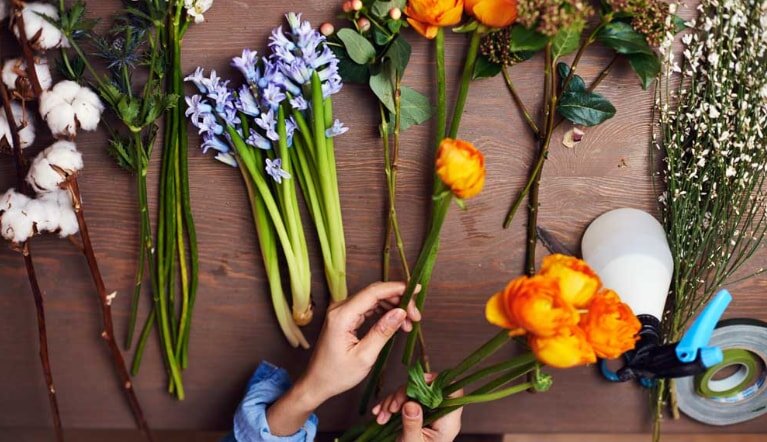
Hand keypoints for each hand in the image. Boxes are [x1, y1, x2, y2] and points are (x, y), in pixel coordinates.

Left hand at [299, 281, 420, 402]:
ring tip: (409, 323)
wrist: (317, 382)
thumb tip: (401, 312)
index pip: (374, 292)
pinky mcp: (345, 316)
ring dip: (393, 307)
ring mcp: (342, 311)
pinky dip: (384, 312)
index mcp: (342, 315)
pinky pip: (368, 307)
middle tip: (416, 316)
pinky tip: (397, 323)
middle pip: (375, 293)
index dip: (397, 288)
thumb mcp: (365, 356)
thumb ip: (383, 331)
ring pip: (374, 299)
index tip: (417, 289)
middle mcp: (340, 308)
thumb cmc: (337, 374)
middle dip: (399, 300)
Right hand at [372, 377, 463, 441]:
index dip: (438, 382)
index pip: (453, 393)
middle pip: (426, 390)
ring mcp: (428, 413)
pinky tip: (380, 415)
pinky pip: (403, 401)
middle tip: (392, 409)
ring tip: (382, 417)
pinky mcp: (416, 414)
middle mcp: (440, 414)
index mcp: (447, 422)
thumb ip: (412, 424)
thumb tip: (411, 404)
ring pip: (412, 393)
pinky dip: (390, 406)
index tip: (417, 384)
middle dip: (404, 394)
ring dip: (393, 401)